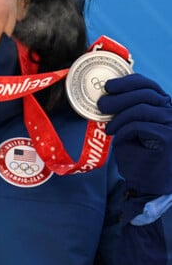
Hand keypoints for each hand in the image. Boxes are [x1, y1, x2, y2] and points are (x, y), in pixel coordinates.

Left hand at [99, 73, 171, 195]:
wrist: (147, 182)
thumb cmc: (137, 155)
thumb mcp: (127, 128)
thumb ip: (123, 112)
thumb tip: (105, 99)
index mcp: (162, 106)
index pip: (148, 85)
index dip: (127, 82)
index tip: (108, 86)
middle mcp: (170, 112)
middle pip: (144, 93)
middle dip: (119, 97)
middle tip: (101, 106)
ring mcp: (171, 124)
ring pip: (141, 109)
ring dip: (119, 117)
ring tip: (109, 129)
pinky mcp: (168, 137)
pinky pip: (140, 126)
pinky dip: (124, 131)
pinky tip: (118, 139)